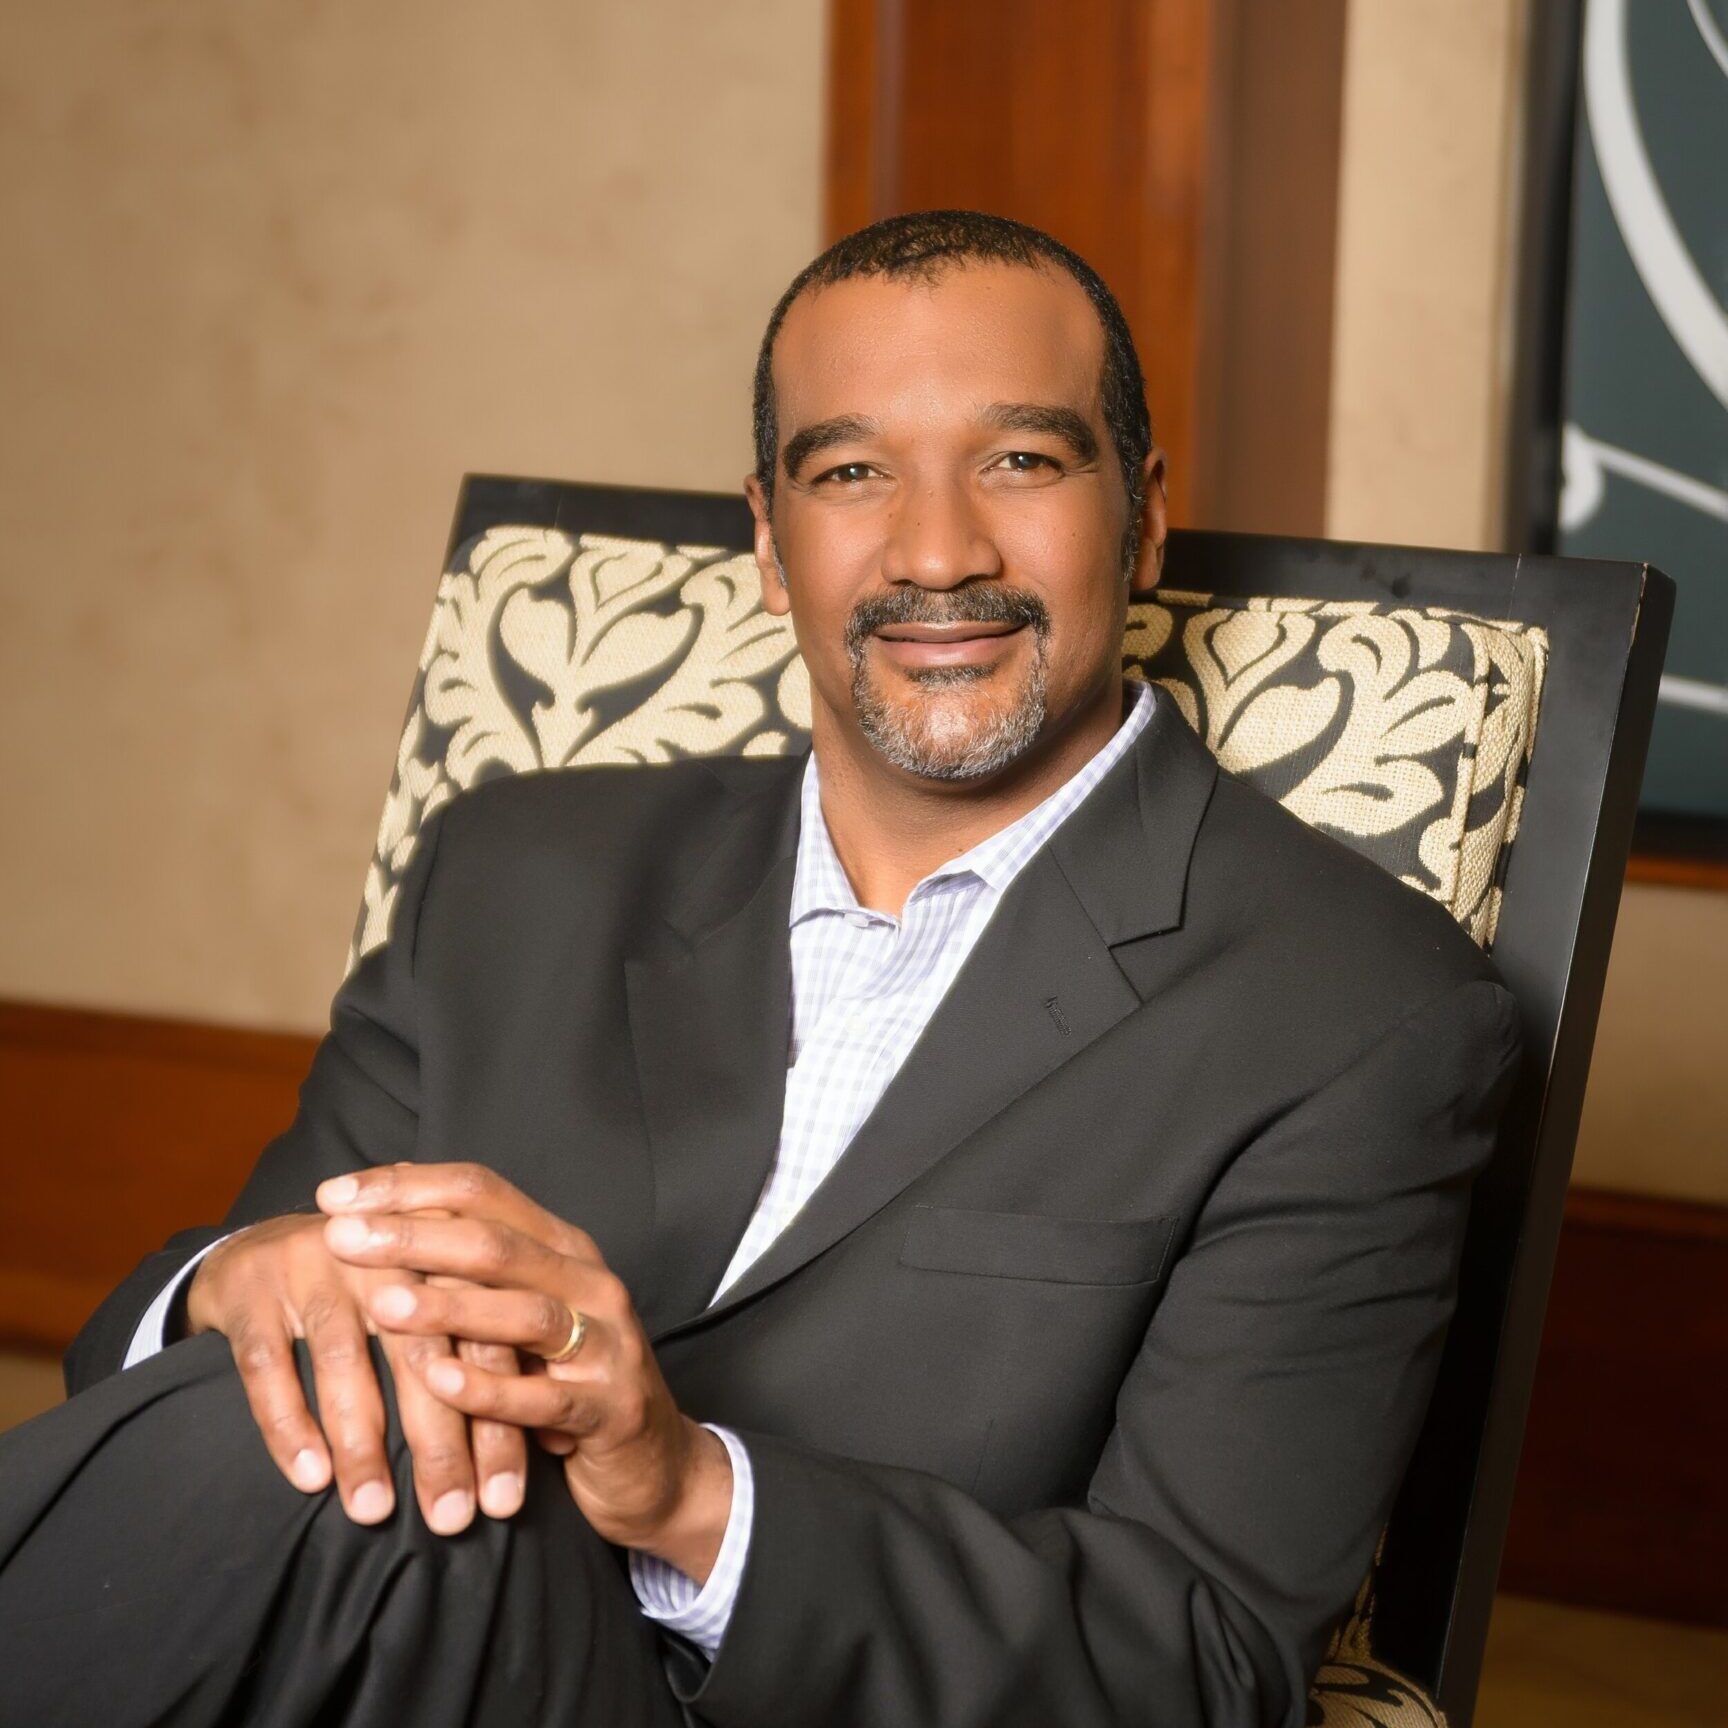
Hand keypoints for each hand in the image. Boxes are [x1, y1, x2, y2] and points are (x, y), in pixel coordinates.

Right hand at [185, 1211, 528, 1533]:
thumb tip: (551, 1435)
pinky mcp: (252, 1288)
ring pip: (345, 1360)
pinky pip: (268, 1364)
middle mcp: (386, 1253)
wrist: (256, 1243)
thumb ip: (482, 1351)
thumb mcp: (431, 1301)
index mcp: (442, 1254)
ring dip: (363, 1443)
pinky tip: (310, 1479)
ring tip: (375, 1512)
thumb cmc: (370, 1292)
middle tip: (453, 1519)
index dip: (500, 1423)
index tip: (507, 1501)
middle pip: (423, 1352)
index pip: (484, 1343)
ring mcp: (316, 1264)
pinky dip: (289, 1423)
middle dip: (442, 1442)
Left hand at [317, 1162, 733, 1582]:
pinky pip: (545, 1396)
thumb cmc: (567, 1380)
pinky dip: (490, 1390)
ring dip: (449, 1308)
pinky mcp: (610, 1407)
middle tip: (338, 1237)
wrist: (654, 1462)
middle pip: (497, 1243)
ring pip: (525, 1312)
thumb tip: (381, 1219)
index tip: (334, 1196)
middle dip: (413, 1237)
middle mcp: (590, 1282)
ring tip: (381, 1306)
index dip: (408, 1187)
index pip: (483, 1193)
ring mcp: (607, 1343)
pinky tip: (440, 1382)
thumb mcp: (524, 1316)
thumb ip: (472, 1274)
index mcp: (564, 1248)